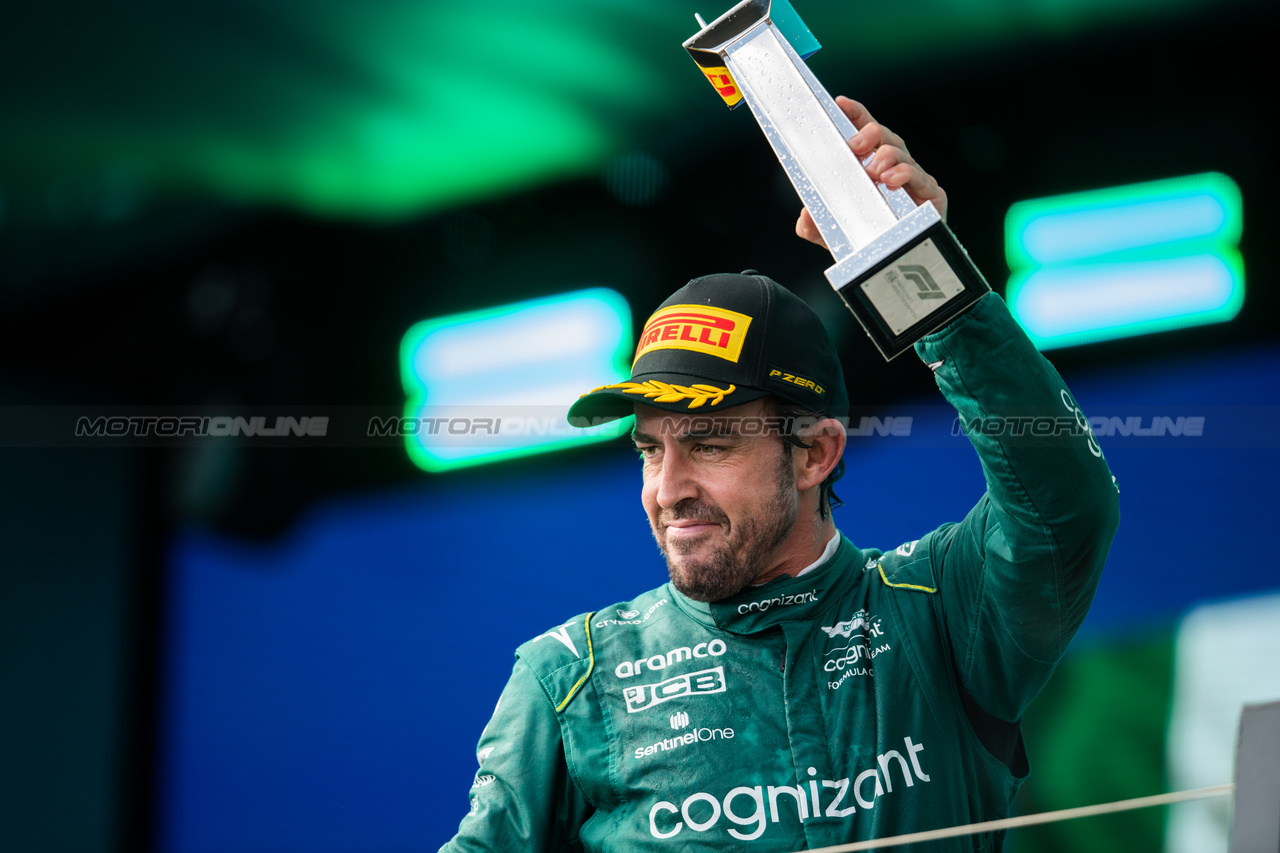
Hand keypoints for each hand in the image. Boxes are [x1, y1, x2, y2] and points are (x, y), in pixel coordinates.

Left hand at [796, 96, 947, 248]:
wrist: (890, 265)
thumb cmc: (864, 240)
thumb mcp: (829, 233)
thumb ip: (813, 225)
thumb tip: (805, 215)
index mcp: (870, 166)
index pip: (864, 133)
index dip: (855, 115)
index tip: (840, 104)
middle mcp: (893, 167)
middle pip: (886, 138)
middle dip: (870, 134)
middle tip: (855, 146)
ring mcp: (913, 180)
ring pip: (903, 154)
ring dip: (887, 157)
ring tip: (874, 171)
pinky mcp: (931, 197)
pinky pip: (923, 180)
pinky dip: (907, 175)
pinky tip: (893, 180)